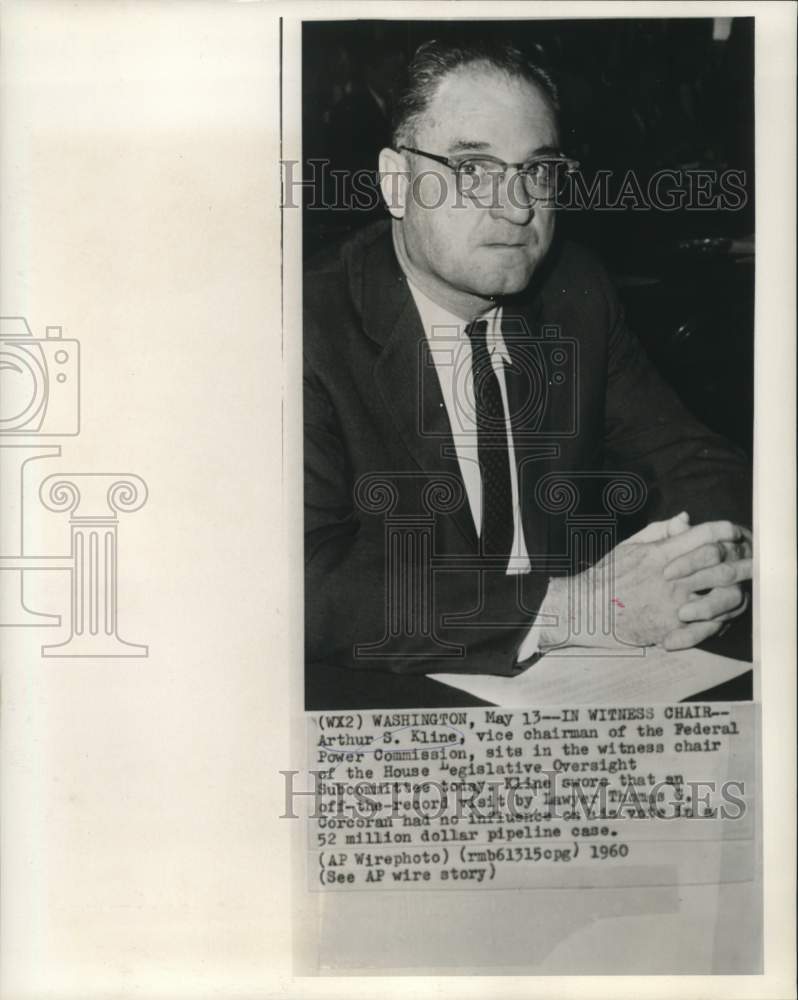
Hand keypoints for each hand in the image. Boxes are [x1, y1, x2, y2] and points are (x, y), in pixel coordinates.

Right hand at [538, 517, 750, 650]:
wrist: (586, 611)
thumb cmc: (606, 576)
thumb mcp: (629, 546)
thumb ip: (660, 531)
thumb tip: (686, 518)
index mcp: (661, 554)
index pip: (704, 535)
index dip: (724, 530)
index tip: (734, 533)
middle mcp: (672, 577)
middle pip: (720, 564)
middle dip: (739, 560)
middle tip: (748, 562)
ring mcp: (674, 604)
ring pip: (722, 597)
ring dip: (733, 593)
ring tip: (735, 591)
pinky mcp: (673, 628)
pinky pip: (708, 625)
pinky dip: (718, 620)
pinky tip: (717, 616)